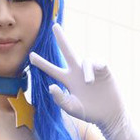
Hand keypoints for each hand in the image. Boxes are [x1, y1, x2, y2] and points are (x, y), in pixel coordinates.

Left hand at [29, 23, 126, 139]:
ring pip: (84, 60)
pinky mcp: (103, 69)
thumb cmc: (90, 113)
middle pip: (67, 51)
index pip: (52, 69)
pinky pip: (96, 62)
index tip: (30, 56)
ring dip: (86, 71)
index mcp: (68, 81)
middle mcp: (77, 72)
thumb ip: (60, 99)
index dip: (42, 63)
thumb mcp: (72, 108)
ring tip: (89, 83)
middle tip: (54, 25)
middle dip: (61, 38)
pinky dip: (95, 68)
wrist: (109, 114)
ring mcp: (90, 70)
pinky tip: (97, 75)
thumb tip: (50, 86)